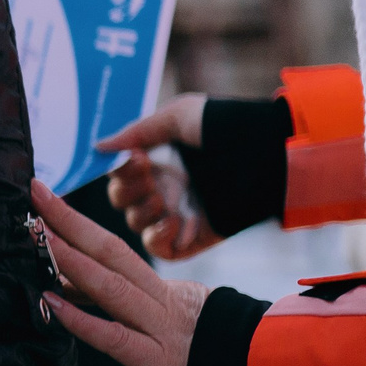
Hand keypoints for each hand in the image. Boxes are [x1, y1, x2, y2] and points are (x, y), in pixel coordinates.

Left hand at [33, 177, 209, 365]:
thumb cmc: (209, 350)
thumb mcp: (171, 327)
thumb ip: (130, 326)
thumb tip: (99, 328)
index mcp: (158, 289)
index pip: (113, 250)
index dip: (79, 225)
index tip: (47, 204)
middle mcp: (155, 300)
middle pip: (108, 252)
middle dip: (69, 222)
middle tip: (35, 194)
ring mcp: (156, 327)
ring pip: (109, 285)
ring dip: (70, 259)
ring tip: (38, 236)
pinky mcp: (156, 360)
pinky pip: (112, 336)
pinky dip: (80, 319)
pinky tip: (51, 302)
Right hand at [96, 94, 218, 260]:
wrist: (267, 156)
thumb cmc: (227, 128)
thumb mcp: (179, 116)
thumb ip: (136, 131)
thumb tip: (98, 146)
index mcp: (158, 160)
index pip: (120, 172)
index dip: (120, 168)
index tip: (135, 158)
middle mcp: (164, 188)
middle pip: (121, 199)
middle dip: (127, 189)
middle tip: (148, 176)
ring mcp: (177, 214)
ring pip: (135, 223)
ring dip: (142, 211)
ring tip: (163, 199)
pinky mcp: (192, 238)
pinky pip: (159, 249)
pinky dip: (156, 238)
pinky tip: (171, 222)